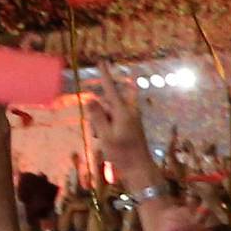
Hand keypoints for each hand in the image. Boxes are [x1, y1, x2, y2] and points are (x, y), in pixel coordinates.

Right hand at [87, 65, 159, 192]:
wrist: (139, 169)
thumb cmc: (122, 153)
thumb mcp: (105, 135)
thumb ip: (97, 116)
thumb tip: (91, 99)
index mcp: (123, 112)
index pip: (111, 89)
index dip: (105, 75)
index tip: (102, 61)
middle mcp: (128, 113)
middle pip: (106, 106)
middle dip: (97, 117)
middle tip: (97, 136)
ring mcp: (130, 120)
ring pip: (108, 116)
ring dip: (101, 126)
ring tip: (104, 141)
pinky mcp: (130, 127)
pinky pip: (113, 123)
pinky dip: (107, 130)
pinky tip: (109, 142)